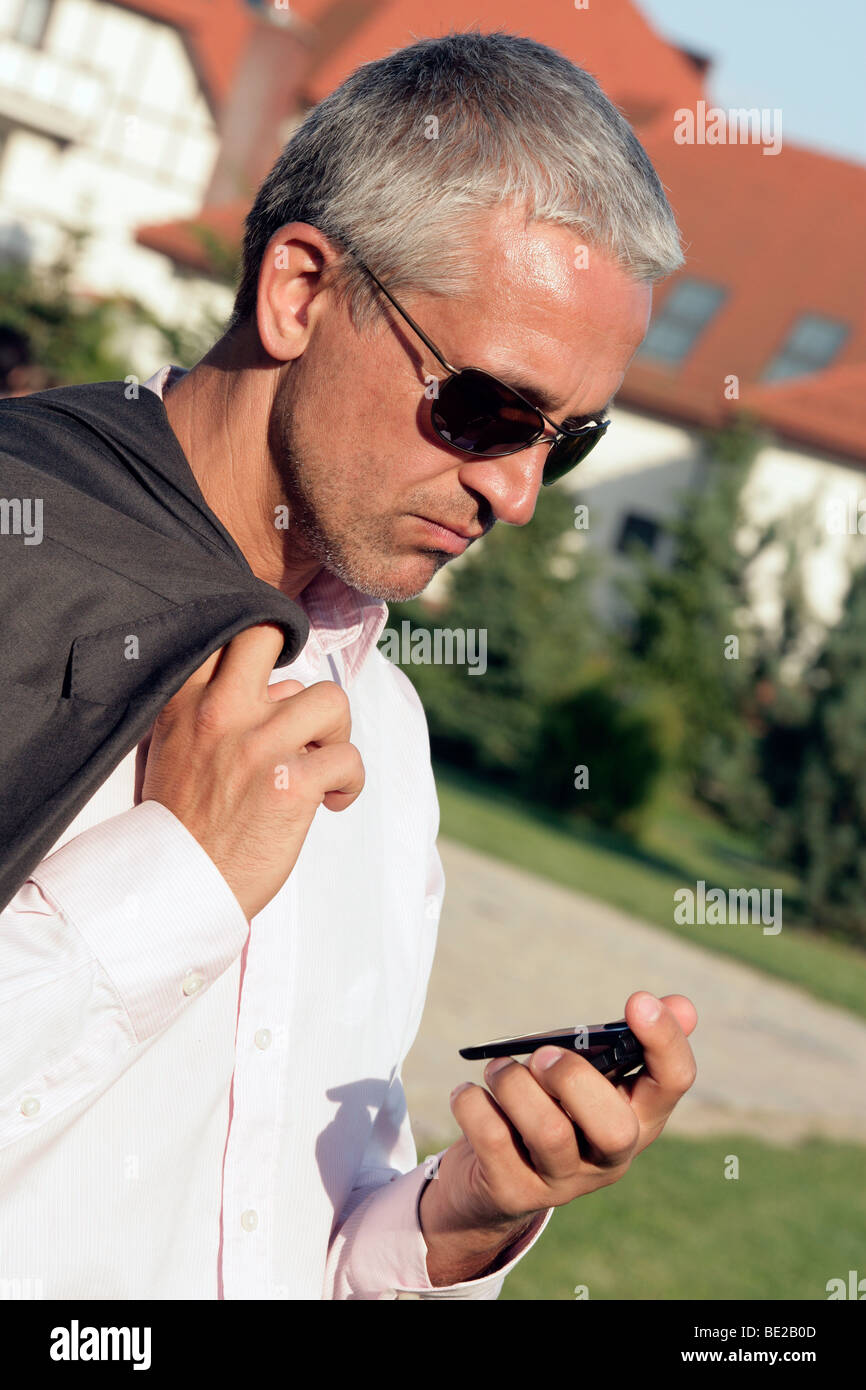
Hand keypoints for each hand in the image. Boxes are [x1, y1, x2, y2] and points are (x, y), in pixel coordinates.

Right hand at [141, 623, 364, 919]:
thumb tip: (279, 687)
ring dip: (336, 735)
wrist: (176, 887)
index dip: (258, 641)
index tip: (270, 673)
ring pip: (332, 700)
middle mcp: (221, 711)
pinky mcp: (293, 785)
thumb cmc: (183, 821)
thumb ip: (215, 707)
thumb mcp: (175, 746)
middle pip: (272, 633)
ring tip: (322, 765)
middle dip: (298, 664)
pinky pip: (350, 759)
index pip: (227, 630)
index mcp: (186, 700)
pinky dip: (350, 783)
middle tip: (301, 712)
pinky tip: (330, 803)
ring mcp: (259, 745)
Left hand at [420, 993, 696, 1277]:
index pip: (673, 1083)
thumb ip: (625, 1040)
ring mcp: (562, 1181)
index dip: (664, 1041)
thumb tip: (683, 1006)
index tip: (637, 1000)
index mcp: (637, 1116)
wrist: (490, 1180)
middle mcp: (609, 1156)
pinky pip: (492, 1140)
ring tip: (498, 1070)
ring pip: (548, 1132)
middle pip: (613, 1128)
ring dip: (514, 1084)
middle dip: (574, 1079)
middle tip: (542, 1056)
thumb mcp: (588, 1072)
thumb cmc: (549, 1106)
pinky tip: (469, 1093)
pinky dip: (473, 1103)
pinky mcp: (513, 1191)